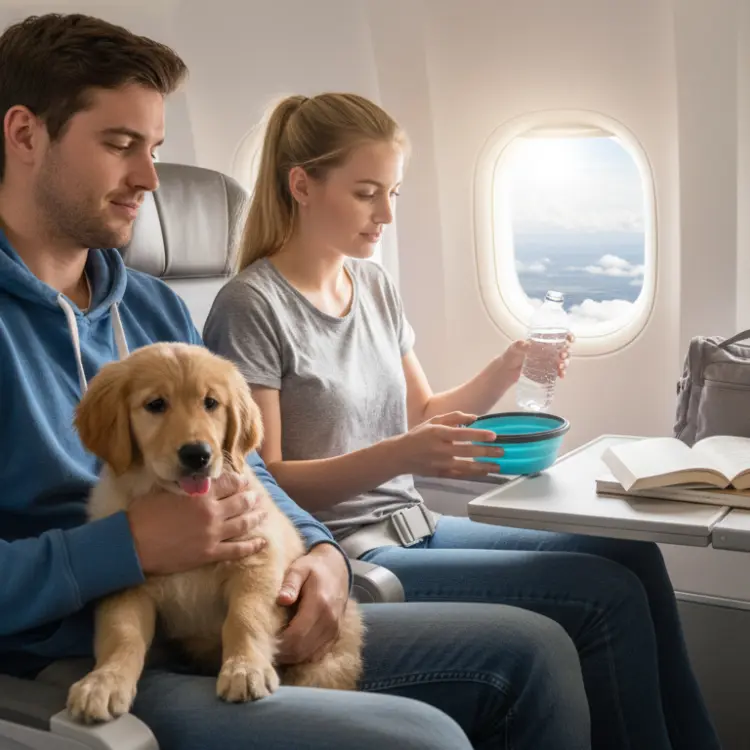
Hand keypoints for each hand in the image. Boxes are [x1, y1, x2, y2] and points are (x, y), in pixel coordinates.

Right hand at [128, 472, 267, 574]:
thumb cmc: (143, 514)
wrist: (132, 544)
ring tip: (263, 512)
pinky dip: (252, 546)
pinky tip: (262, 542)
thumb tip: (195, 480)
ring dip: (255, 516)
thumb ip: (185, 485)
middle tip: (256, 495)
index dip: (239, 481)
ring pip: (243, 523)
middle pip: (240, 501)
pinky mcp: (210, 554)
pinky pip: (237, 550)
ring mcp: (213, 534)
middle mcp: (212, 512)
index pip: (229, 482)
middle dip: (250, 497)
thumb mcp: (165, 490)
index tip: (244, 480)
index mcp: (201, 494)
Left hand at [276, 543, 349, 664]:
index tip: (263, 641)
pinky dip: (302, 656)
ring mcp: (334, 630)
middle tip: (264, 648)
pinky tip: (290, 649)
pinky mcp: (335, 635)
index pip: (296, 635)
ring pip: (309, 655)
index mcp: (320, 604)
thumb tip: (282, 599)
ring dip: (290, 657)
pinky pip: (317, 654)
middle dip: (281, 653)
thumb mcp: (299, 568)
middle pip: (301, 649)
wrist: (338, 569)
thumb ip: (290, 583)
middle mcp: (329, 621)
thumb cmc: (313, 568)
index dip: (279, 643)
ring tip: (274, 649)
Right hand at [390, 411, 504, 478]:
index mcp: (438, 433)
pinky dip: (473, 474)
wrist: (400, 455)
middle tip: (502, 451)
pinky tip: (485, 472)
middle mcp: (440, 449)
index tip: (493, 436)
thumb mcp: (433, 421)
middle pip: (467, 451)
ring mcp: (440, 464)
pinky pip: (460, 475)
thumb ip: (453, 417)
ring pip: (466, 466)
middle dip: (486, 452)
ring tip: (498, 465)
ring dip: (484, 466)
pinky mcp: (440, 474)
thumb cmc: (419, 435)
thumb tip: (474, 417)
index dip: (478, 435)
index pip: (462, 434)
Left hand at [499, 333, 573, 383]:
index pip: (558, 335)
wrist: (506, 371)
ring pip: (562, 360)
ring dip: (565, 363)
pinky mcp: (546, 370)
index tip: (570, 339)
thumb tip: (525, 344)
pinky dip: (561, 372)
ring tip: (561, 367)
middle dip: (567, 352)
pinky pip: (558, 371)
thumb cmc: (510, 356)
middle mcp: (547, 350)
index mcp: (542, 341)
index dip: (567, 336)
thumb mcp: (513, 348)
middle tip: (563, 356)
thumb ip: (518, 345)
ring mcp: (548, 360)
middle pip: (563, 348)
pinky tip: (561, 376)